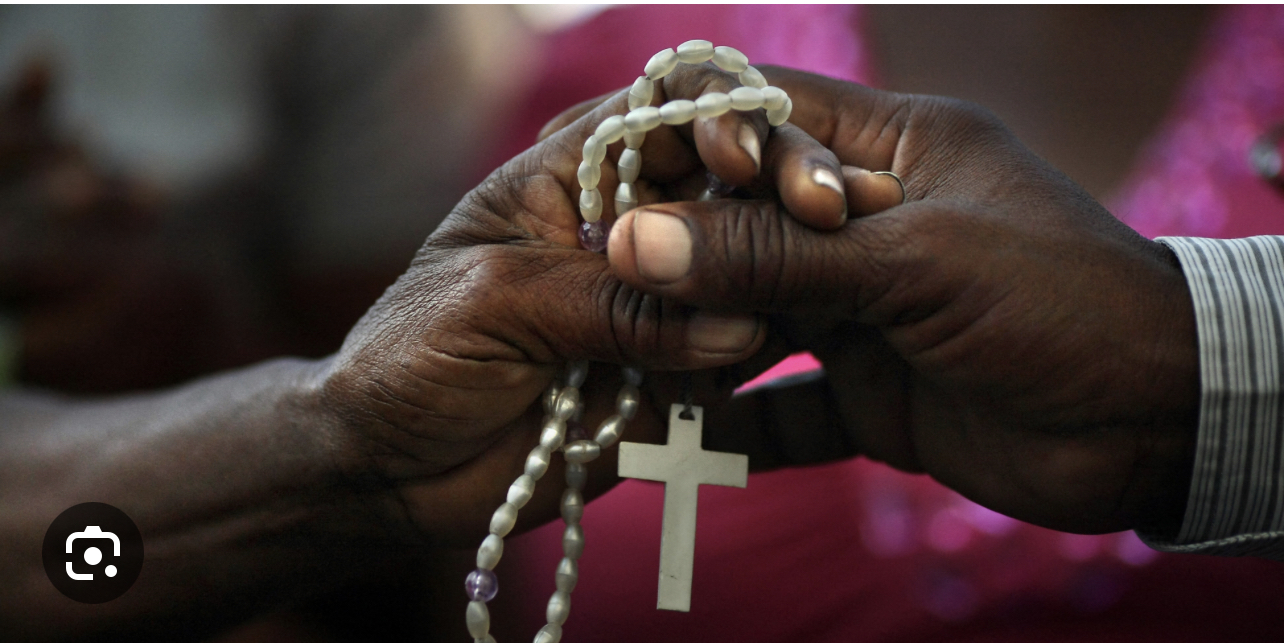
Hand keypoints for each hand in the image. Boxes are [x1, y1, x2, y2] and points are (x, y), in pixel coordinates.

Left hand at [315, 65, 852, 543]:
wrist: (391, 471)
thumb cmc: (413, 359)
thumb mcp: (497, 304)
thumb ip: (611, 304)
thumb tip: (735, 324)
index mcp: (567, 177)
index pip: (660, 116)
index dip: (714, 116)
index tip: (743, 157)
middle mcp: (623, 231)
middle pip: (725, 187)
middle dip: (777, 193)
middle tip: (826, 216)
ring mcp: (653, 305)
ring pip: (744, 275)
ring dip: (784, 281)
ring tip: (820, 297)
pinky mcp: (671, 377)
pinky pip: (734, 360)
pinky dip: (760, 360)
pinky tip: (785, 361)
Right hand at [604, 67, 1199, 535]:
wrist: (1157, 424)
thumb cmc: (1056, 303)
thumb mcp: (914, 261)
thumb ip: (774, 255)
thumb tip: (636, 240)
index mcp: (892, 152)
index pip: (769, 117)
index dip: (695, 141)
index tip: (627, 187)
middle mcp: (869, 222)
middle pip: (746, 220)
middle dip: (682, 252)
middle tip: (612, 284)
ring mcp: (867, 309)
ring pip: (756, 313)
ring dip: (700, 340)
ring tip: (629, 360)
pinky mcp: (873, 388)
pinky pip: (789, 404)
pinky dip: (746, 425)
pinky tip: (690, 438)